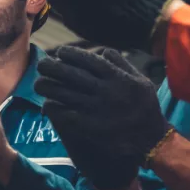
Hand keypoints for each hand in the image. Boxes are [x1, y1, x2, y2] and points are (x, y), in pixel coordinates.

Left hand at [34, 47, 169, 189]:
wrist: (151, 139)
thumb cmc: (146, 108)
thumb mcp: (141, 81)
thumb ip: (123, 64)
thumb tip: (103, 50)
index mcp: (117, 78)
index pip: (88, 60)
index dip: (70, 54)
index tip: (59, 52)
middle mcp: (105, 91)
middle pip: (71, 74)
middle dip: (52, 68)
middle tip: (41, 65)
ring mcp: (96, 109)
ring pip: (64, 93)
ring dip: (48, 87)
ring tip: (38, 84)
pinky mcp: (90, 126)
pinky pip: (66, 114)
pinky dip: (54, 108)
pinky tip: (46, 104)